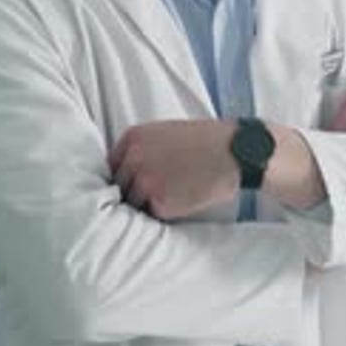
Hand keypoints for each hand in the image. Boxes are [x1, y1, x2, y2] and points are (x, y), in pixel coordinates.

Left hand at [110, 119, 238, 219]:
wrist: (234, 151)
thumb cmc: (205, 140)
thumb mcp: (165, 131)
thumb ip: (142, 147)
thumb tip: (127, 170)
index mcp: (133, 138)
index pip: (111, 164)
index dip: (122, 175)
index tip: (129, 183)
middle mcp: (134, 159)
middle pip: (119, 185)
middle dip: (131, 191)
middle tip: (149, 194)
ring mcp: (145, 182)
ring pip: (133, 202)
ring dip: (146, 204)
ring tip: (168, 198)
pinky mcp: (161, 204)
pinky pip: (154, 213)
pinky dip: (164, 212)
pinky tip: (181, 202)